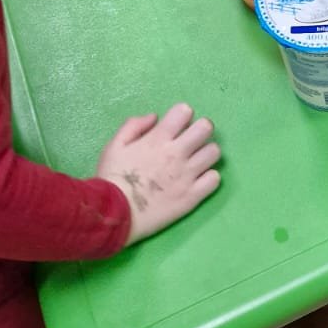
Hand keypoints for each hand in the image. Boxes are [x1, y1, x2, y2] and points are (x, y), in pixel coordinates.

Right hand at [96, 104, 220, 244]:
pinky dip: (208, 178)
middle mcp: (177, 154)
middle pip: (206, 128)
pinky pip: (215, 179)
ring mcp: (187, 175)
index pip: (185, 111)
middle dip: (200, 130)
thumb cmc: (112, 179)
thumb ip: (133, 125)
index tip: (176, 126)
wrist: (113, 216)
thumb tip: (155, 117)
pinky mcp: (192, 196)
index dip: (181, 115)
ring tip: (195, 161)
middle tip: (190, 141)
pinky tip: (197, 180)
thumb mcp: (114, 146)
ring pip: (214, 152)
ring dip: (205, 153)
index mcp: (158, 139)